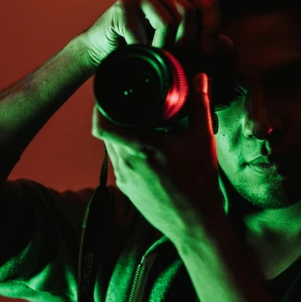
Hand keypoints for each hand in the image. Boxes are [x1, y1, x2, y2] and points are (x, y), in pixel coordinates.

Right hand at [79, 0, 233, 68]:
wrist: (105, 54)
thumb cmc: (146, 50)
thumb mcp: (181, 48)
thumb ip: (205, 46)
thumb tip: (230, 48)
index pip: (209, 3)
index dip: (212, 29)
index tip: (206, 53)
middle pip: (189, 12)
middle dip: (186, 43)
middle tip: (177, 61)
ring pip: (169, 22)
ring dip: (165, 49)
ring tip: (156, 58)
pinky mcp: (122, 7)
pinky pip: (145, 32)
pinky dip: (146, 51)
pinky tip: (139, 55)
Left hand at [91, 72, 224, 245]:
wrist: (195, 224)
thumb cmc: (199, 182)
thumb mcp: (202, 139)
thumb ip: (199, 105)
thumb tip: (199, 78)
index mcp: (139, 147)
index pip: (101, 124)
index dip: (98, 105)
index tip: (108, 93)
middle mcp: (125, 163)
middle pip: (105, 133)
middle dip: (113, 116)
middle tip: (128, 103)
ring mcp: (124, 179)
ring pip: (111, 149)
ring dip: (119, 135)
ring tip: (137, 124)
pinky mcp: (127, 191)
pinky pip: (119, 164)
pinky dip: (126, 153)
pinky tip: (144, 150)